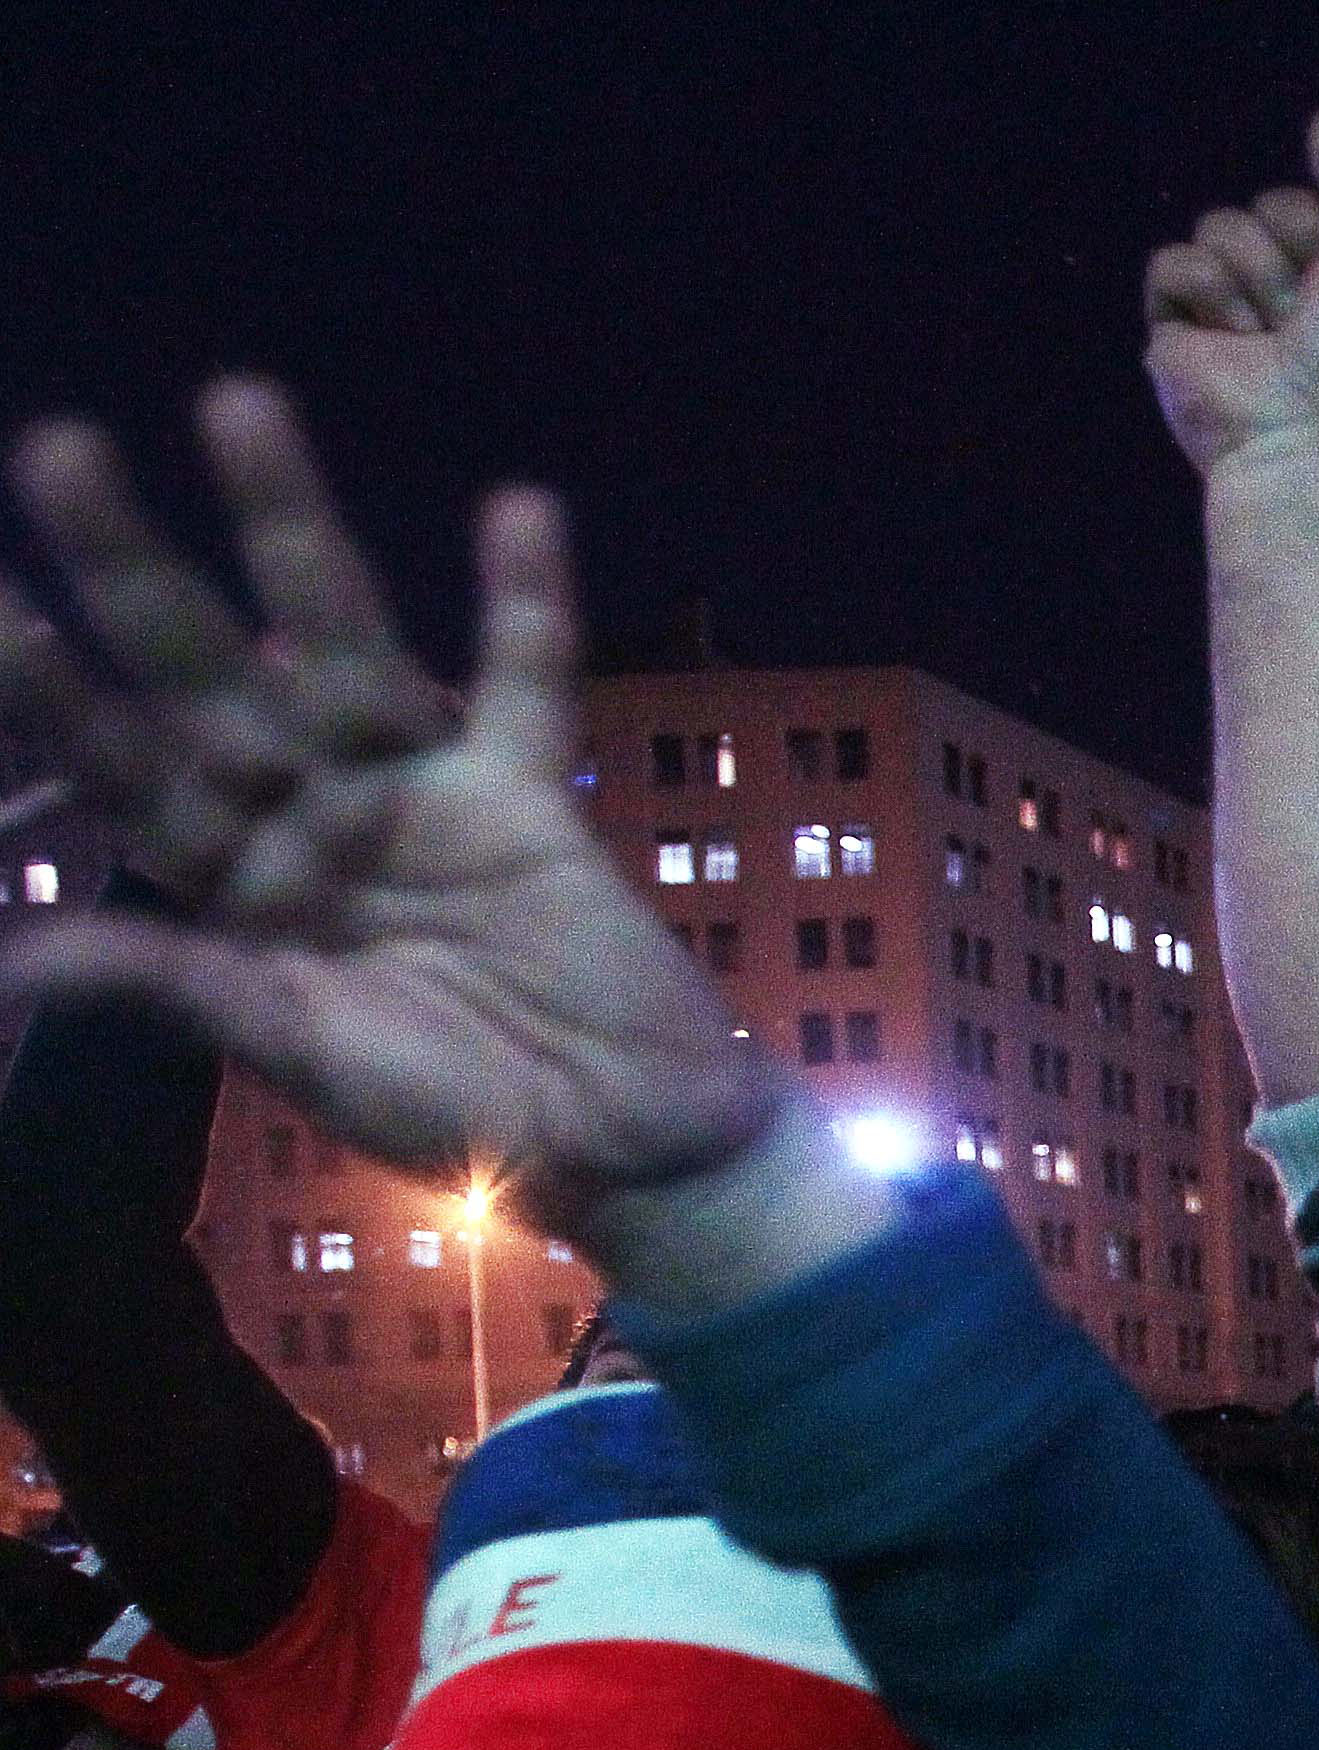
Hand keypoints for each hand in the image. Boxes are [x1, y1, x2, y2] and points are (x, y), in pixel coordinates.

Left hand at [0, 387, 808, 1259]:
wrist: (624, 1145)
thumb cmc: (459, 1120)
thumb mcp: (299, 1055)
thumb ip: (175, 988)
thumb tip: (19, 960)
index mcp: (230, 887)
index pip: (119, 767)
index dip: (53, 689)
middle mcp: (305, 815)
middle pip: (203, 668)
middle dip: (131, 566)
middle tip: (54, 452)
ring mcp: (413, 791)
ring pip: (342, 638)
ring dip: (291, 523)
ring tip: (237, 402)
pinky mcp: (523, 793)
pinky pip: (525, 681)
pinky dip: (525, 600)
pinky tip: (519, 509)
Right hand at [1145, 113, 1318, 483]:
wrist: (1316, 448)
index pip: (1317, 201)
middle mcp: (1294, 300)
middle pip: (1269, 206)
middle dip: (1290, 253)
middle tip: (1308, 322)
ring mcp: (1235, 317)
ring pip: (1222, 227)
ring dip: (1253, 280)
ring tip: (1271, 344)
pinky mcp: (1180, 336)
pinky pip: (1171, 262)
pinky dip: (1202, 294)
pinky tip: (1228, 344)